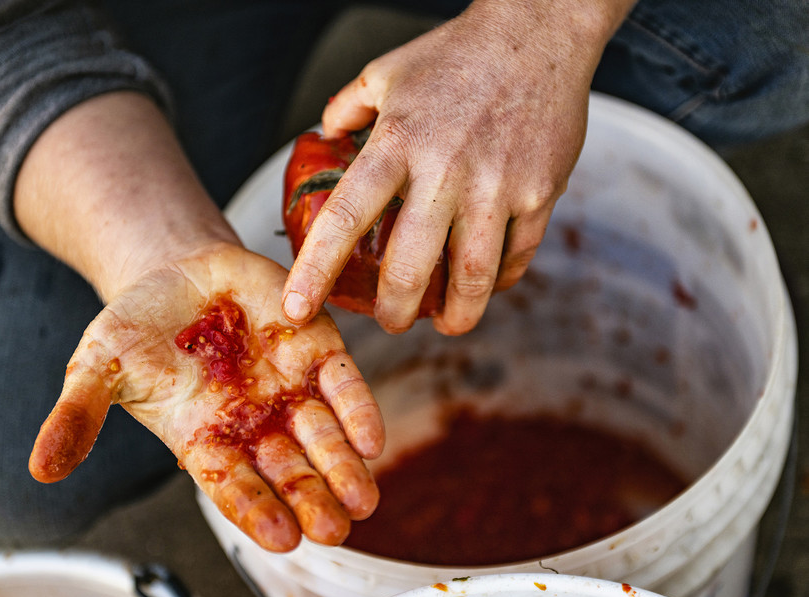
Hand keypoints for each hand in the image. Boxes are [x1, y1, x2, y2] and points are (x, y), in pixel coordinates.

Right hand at [28, 242, 383, 551]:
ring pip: (321, 435)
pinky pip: (342, 382)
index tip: (279, 538)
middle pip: (287, 470)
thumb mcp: (99, 365)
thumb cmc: (138, 324)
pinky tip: (371, 438)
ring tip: (363, 500)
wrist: (177, 271)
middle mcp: (253, 423)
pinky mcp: (314, 349)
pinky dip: (356, 409)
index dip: (253, 509)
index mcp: (203, 438)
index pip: (231, 484)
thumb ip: (79, 414)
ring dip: (343, 466)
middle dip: (310, 498)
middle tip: (332, 529)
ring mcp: (287, 388)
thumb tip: (40, 468)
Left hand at [282, 0, 632, 334]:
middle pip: (409, 268)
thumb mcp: (386, 73)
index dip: (317, 270)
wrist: (538, 32)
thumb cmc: (457, 54)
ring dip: (456, 315)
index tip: (298, 309)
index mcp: (396, 143)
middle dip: (393, 313)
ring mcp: (496, 186)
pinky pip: (517, 256)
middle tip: (389, 322)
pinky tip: (488, 286)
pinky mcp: (539, 193)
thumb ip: (347, 109)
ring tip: (447, 323)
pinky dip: (500, 282)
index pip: (346, 218)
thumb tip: (323, 135)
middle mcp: (444, 171)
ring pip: (472, 277)